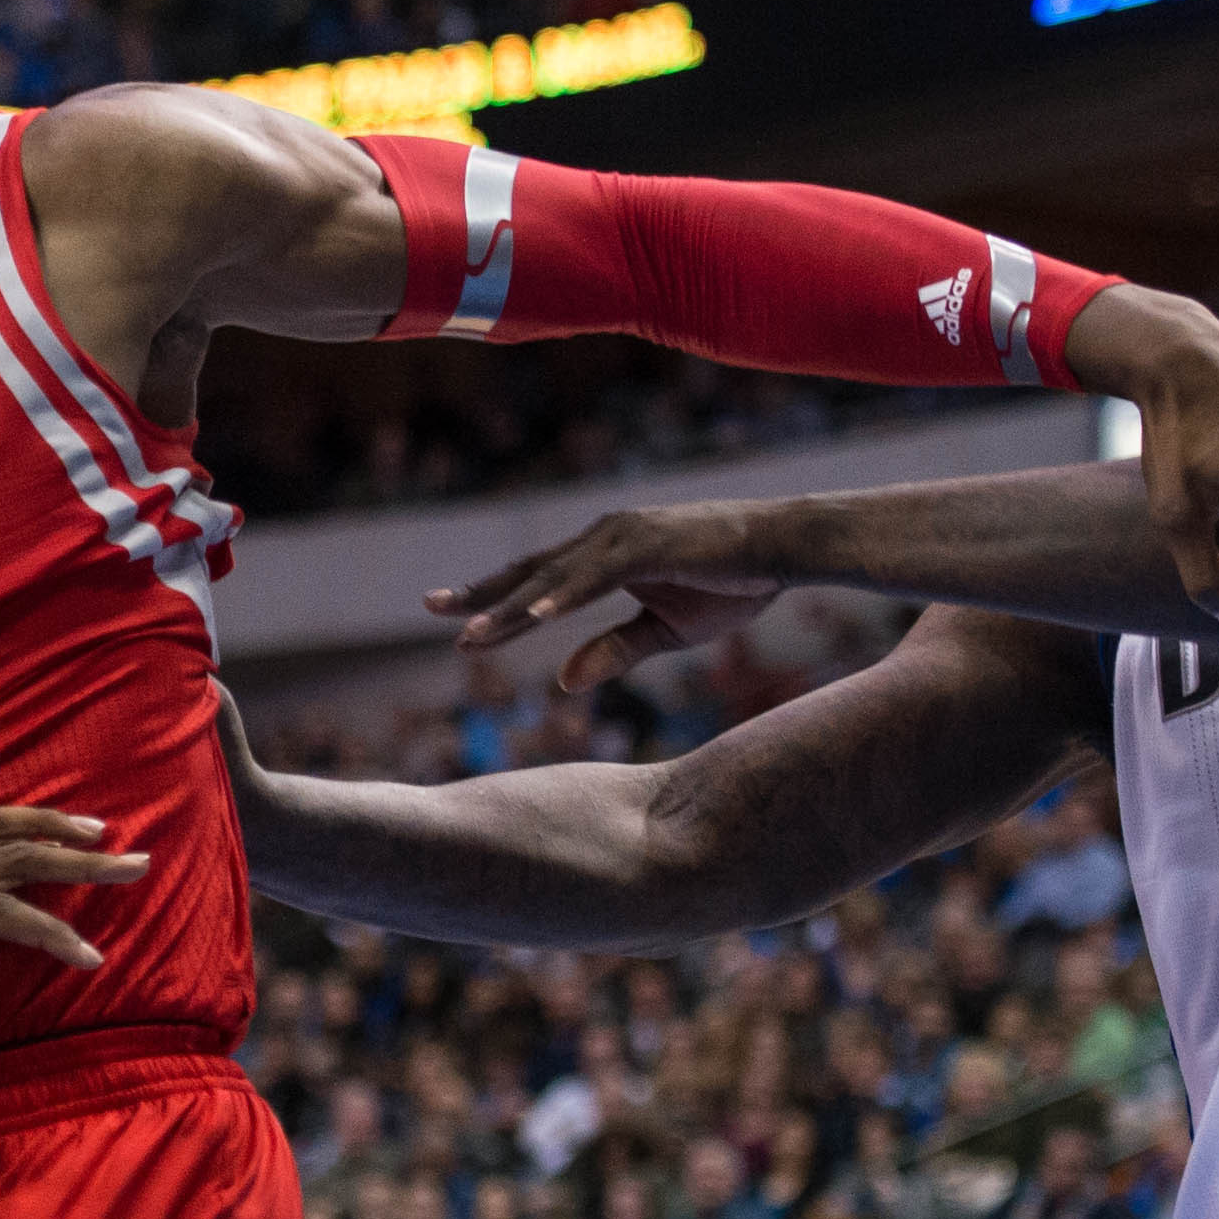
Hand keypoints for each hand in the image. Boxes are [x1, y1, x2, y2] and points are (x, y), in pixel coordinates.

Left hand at [425, 501, 785, 695]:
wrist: (788, 549)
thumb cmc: (734, 583)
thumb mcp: (665, 630)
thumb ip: (614, 652)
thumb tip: (562, 682)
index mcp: (606, 558)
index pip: (538, 583)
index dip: (497, 603)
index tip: (453, 623)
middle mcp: (606, 539)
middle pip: (531, 571)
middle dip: (481, 594)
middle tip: (429, 608)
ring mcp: (625, 536)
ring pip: (555, 576)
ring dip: (513, 605)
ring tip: (472, 634)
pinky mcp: (650, 543)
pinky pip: (598, 575)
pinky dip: (564, 594)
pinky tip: (536, 615)